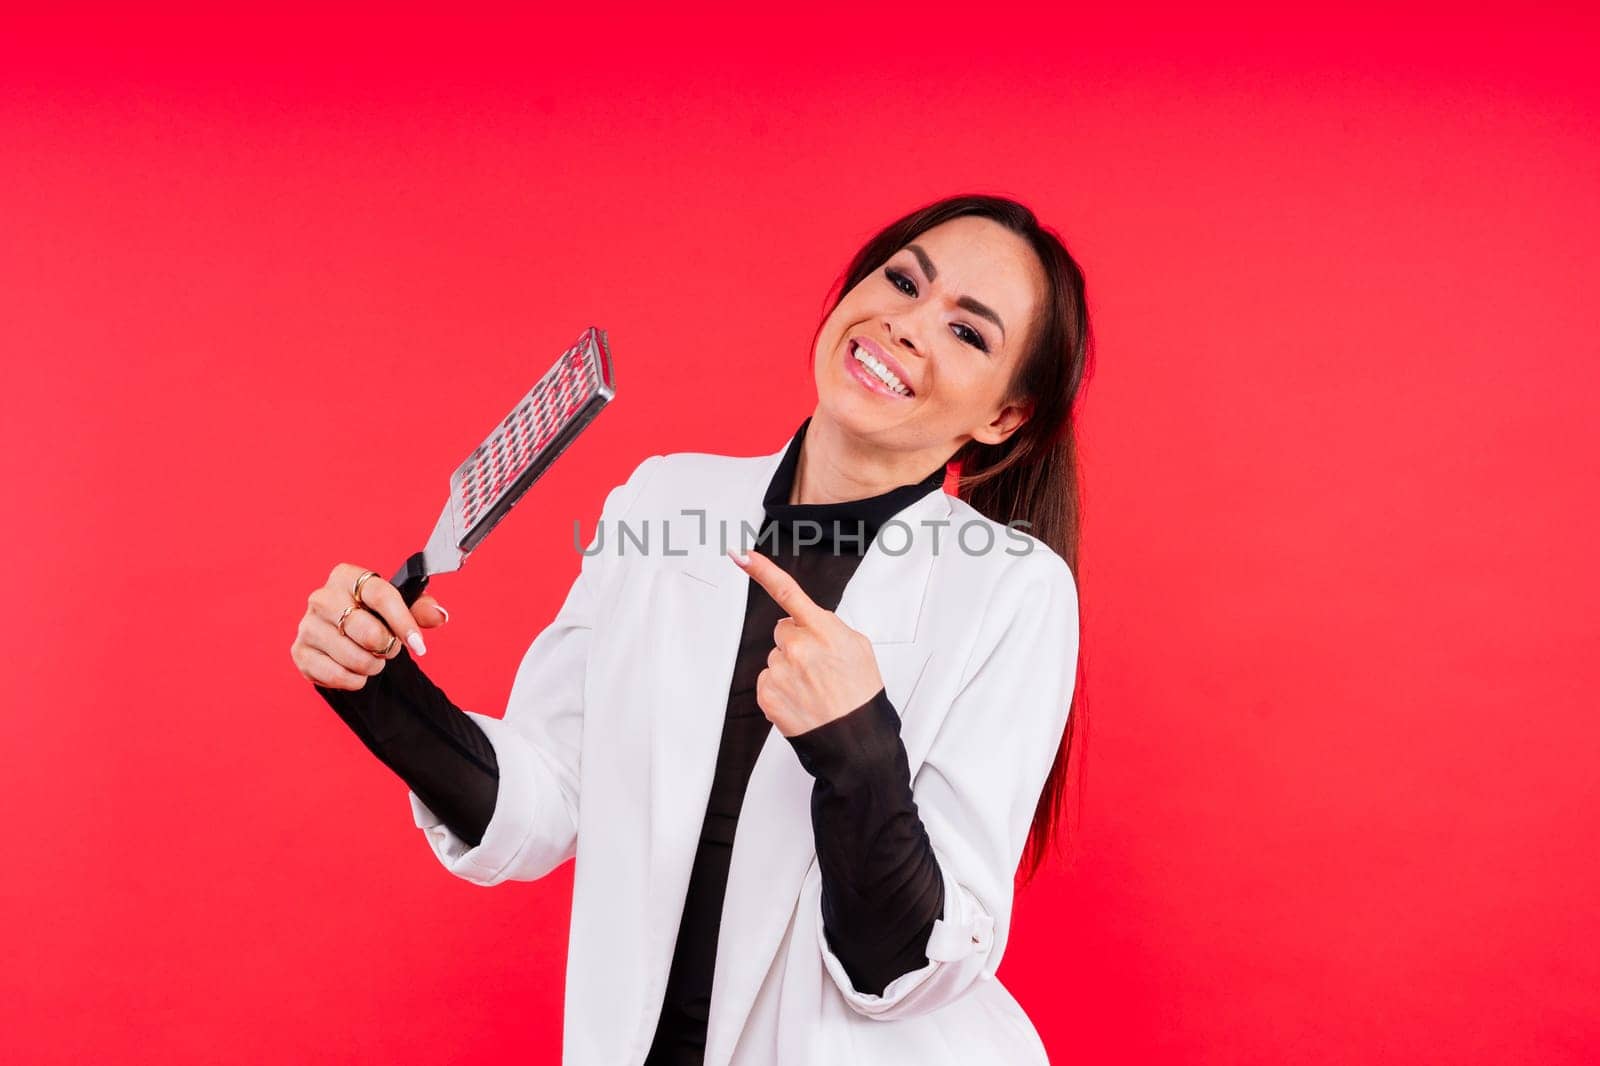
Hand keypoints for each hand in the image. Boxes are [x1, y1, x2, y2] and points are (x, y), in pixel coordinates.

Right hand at [289, 563, 449, 690]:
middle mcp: (322, 597)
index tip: (418, 645)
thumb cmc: (373, 615)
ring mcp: (307, 625)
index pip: (381, 595)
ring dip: (372, 666)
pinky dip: (354, 680)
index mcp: (347, 576)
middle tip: (389, 649)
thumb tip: (439, 615)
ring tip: (373, 659)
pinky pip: (336, 675)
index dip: (403, 622)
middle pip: (367, 630)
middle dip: (387, 647)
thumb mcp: (400, 606)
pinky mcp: (300, 652)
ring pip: (354, 657)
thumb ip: (421, 609)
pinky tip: (356, 672)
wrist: (344, 635)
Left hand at [730, 548, 883, 736]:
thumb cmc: (859, 694)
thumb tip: (807, 620)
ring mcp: (780, 672)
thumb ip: (829, 626)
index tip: (742, 556)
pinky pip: (767, 679)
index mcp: (823, 631)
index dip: (762, 571)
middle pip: (782, 631)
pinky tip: (800, 699)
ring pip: (776, 657)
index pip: (787, 592)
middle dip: (796, 643)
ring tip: (813, 688)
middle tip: (819, 667)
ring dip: (789, 669)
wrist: (854, 740)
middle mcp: (798, 648)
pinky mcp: (767, 694)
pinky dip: (781, 688)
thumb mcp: (857, 647)